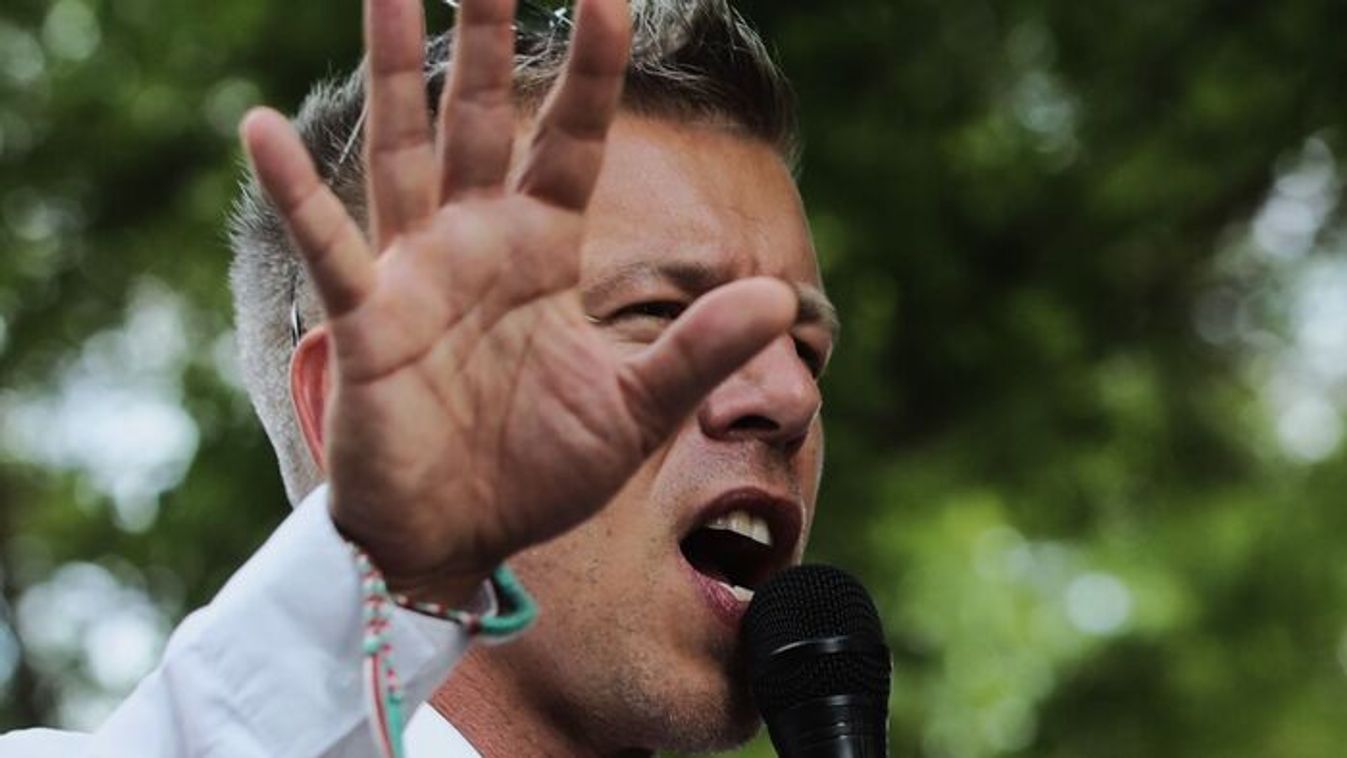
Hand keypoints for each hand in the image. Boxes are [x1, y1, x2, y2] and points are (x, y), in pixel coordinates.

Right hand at [238, 0, 795, 601]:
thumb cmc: (541, 471)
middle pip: (484, 115)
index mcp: (544, 250)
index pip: (573, 138)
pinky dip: (297, 195)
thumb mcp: (637, 412)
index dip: (591, 68)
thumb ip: (698, 353)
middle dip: (486, 31)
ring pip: (406, 149)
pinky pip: (331, 247)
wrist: (459, 538)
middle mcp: (477, 241)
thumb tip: (779, 300)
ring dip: (395, 69)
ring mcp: (415, 272)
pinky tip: (260, 127)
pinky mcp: (366, 321)